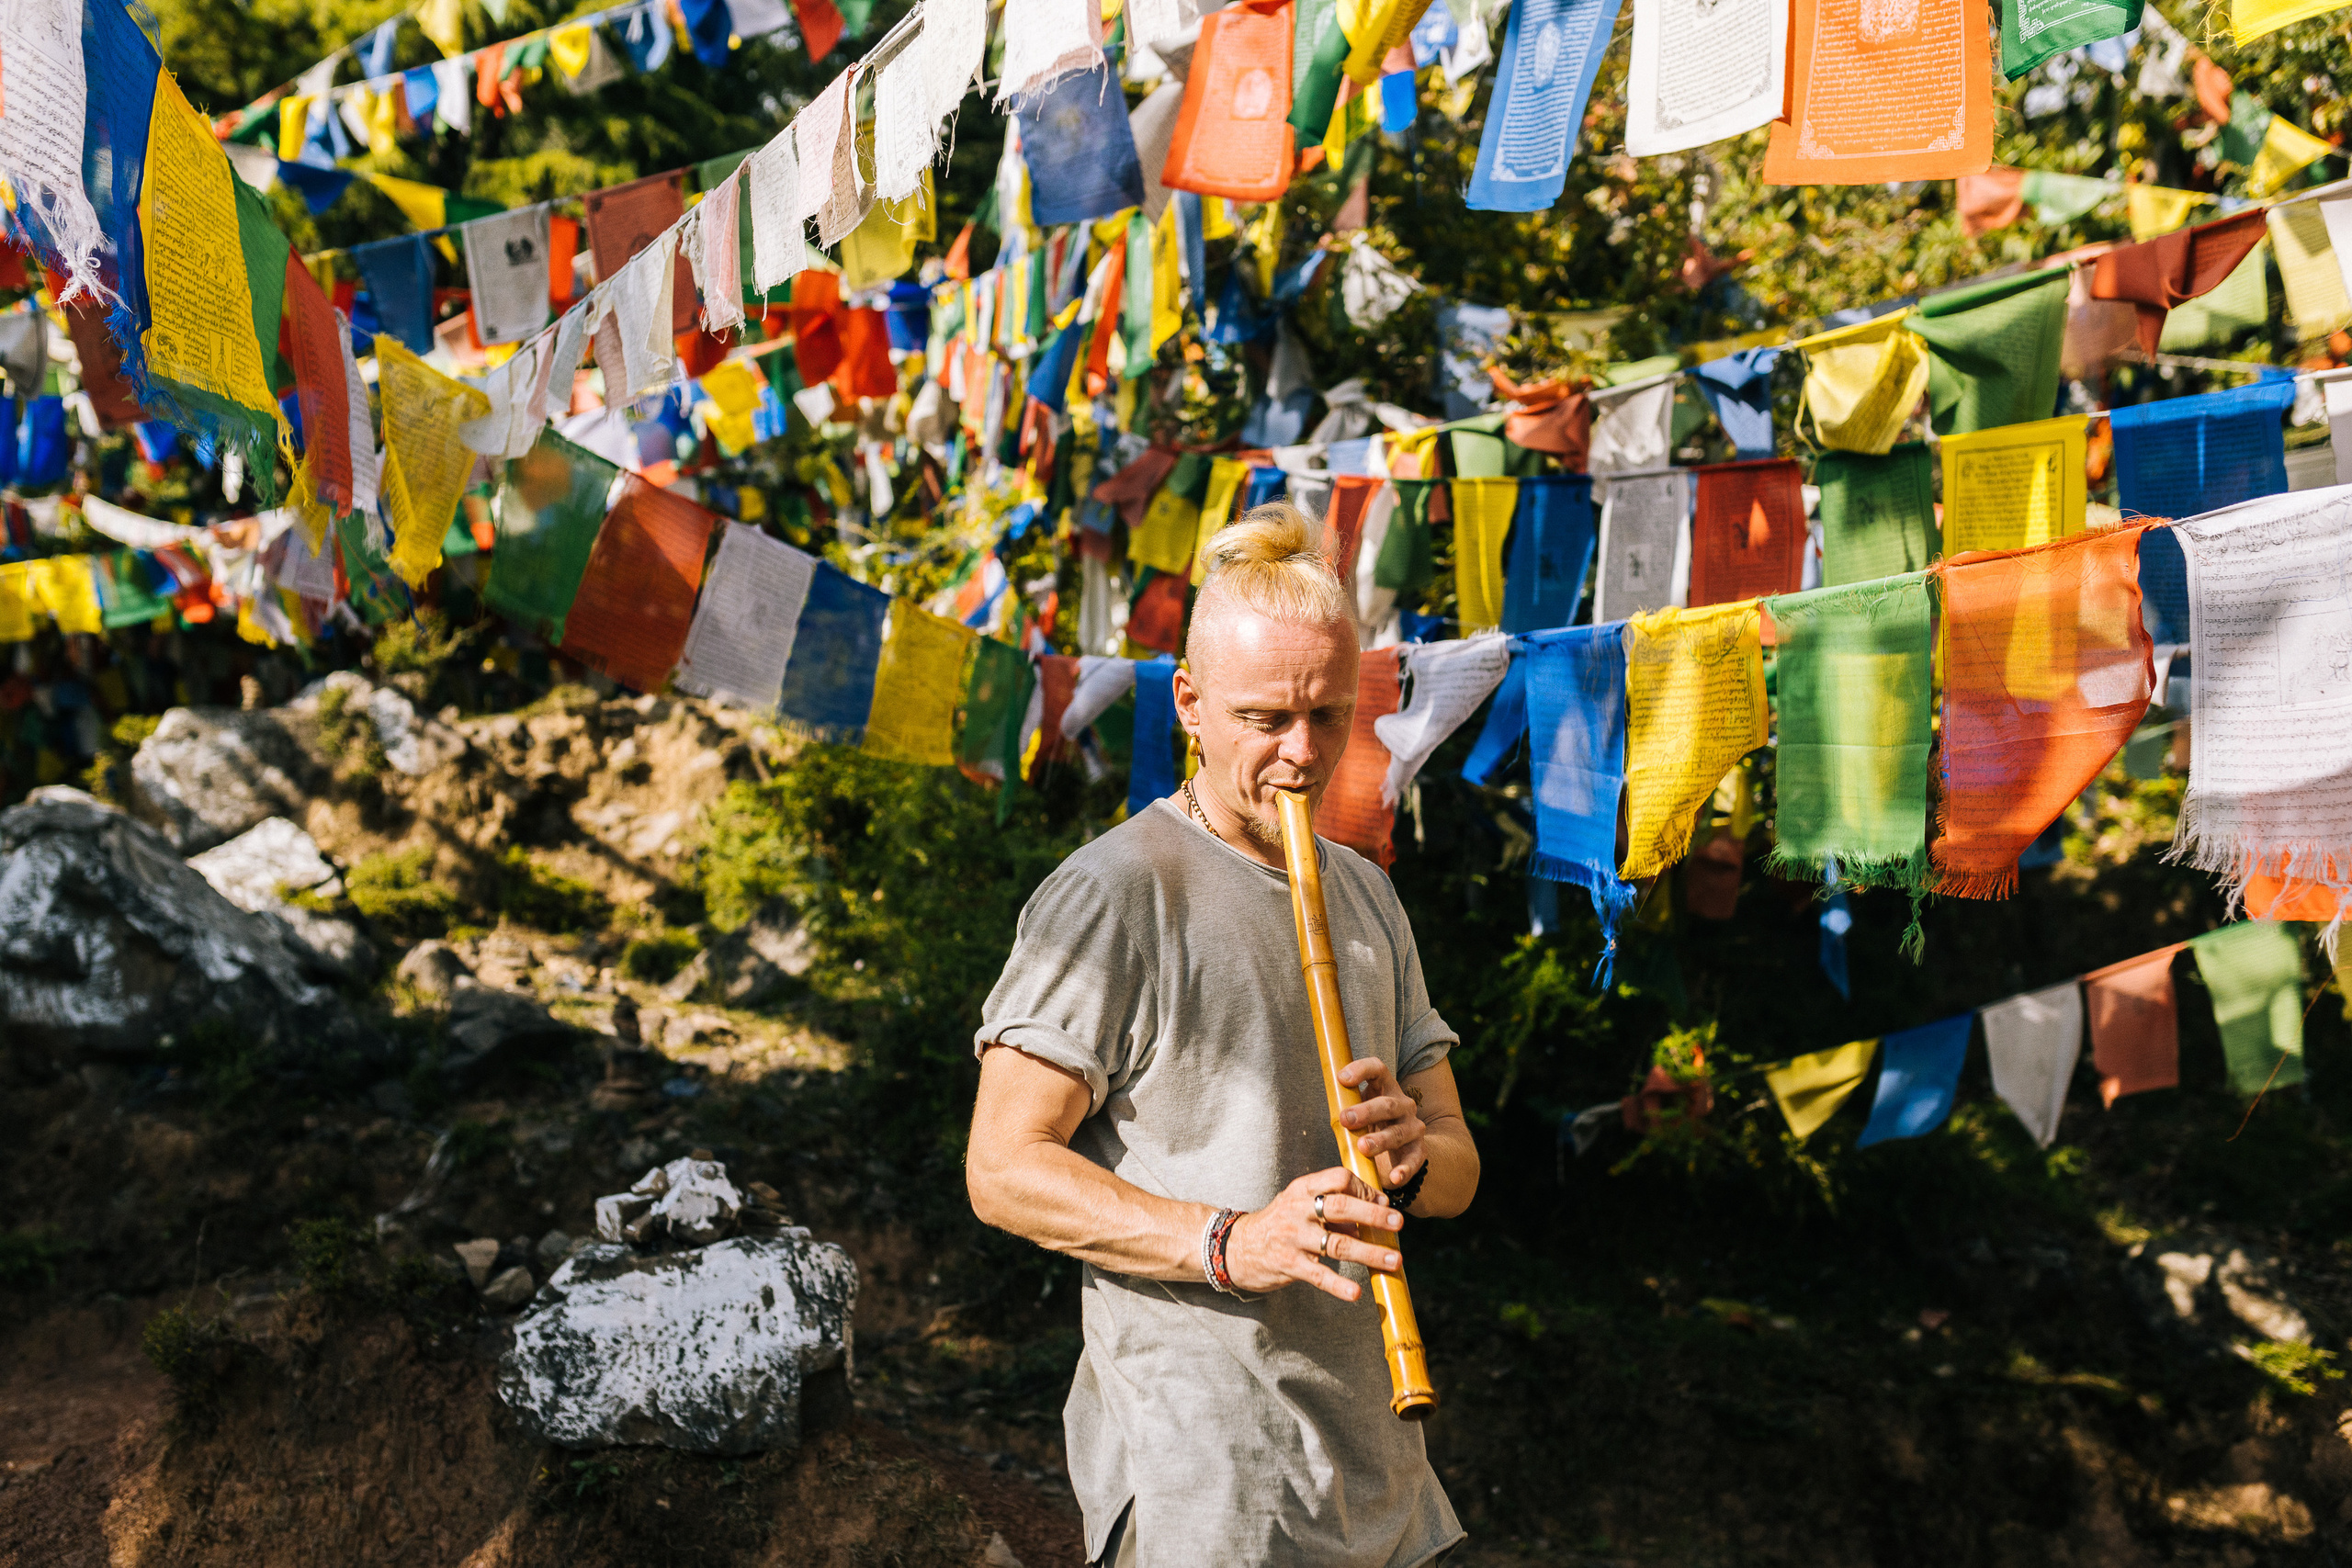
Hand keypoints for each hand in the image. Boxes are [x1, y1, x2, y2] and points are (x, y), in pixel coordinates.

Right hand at [1223, 1168, 1402, 1301]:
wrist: (1235, 1247)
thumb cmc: (1279, 1224)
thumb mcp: (1301, 1206)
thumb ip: (1334, 1209)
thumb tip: (1373, 1219)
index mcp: (1303, 1188)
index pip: (1339, 1178)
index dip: (1365, 1189)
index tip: (1384, 1203)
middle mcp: (1297, 1208)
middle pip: (1341, 1206)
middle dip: (1373, 1214)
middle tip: (1398, 1223)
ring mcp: (1292, 1237)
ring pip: (1337, 1243)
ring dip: (1369, 1252)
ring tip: (1394, 1261)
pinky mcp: (1288, 1265)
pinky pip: (1318, 1276)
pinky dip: (1339, 1285)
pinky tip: (1356, 1293)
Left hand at [1337, 1057, 1426, 1193]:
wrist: (1401, 1149)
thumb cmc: (1369, 1126)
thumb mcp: (1356, 1113)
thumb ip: (1343, 1109)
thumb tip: (1321, 1113)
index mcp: (1385, 1088)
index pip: (1378, 1070)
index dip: (1361, 1070)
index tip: (1341, 1078)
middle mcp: (1403, 1104)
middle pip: (1387, 1104)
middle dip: (1366, 1111)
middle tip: (1345, 1119)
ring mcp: (1413, 1127)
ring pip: (1399, 1131)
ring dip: (1380, 1139)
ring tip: (1363, 1147)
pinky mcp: (1418, 1150)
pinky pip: (1414, 1159)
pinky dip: (1405, 1169)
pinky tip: (1394, 1177)